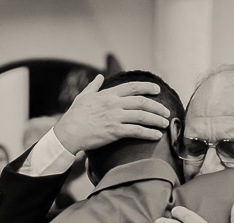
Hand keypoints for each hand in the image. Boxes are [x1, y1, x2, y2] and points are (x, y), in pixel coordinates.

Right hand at [53, 74, 169, 154]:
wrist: (68, 133)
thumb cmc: (74, 116)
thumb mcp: (83, 97)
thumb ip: (94, 86)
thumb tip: (100, 76)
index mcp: (108, 95)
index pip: (132, 87)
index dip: (147, 87)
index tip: (157, 90)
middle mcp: (114, 104)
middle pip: (141, 102)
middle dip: (157, 106)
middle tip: (166, 111)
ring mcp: (115, 118)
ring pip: (142, 116)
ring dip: (156, 120)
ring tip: (165, 123)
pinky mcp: (115, 132)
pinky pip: (136, 131)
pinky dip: (149, 133)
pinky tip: (157, 135)